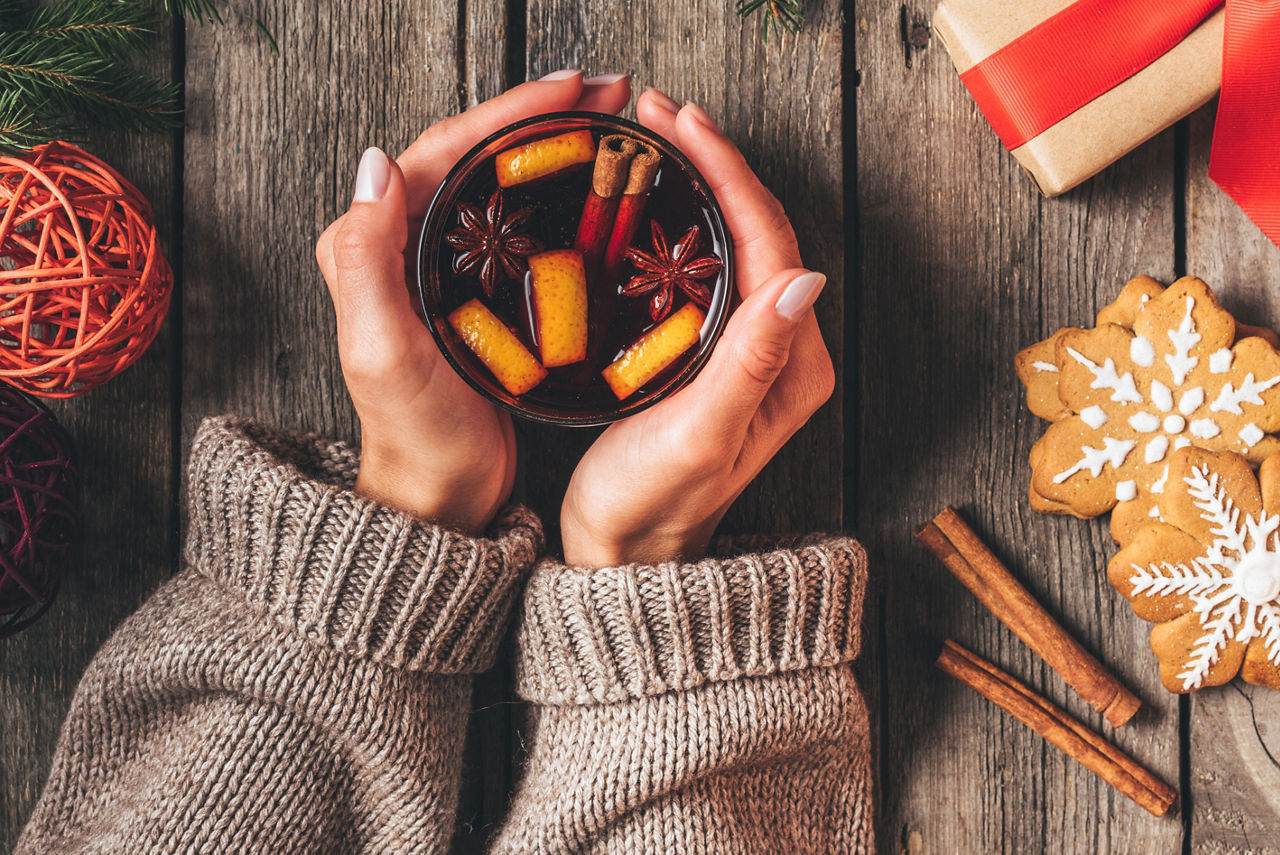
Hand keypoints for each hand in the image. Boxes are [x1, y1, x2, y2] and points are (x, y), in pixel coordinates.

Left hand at [316, 71, 631, 532]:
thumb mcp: (383, 352)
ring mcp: (442, 266)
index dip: (508, 113)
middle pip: (473, 154)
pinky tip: (592, 189)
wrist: (441, 495)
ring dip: (551, 147)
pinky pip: (516, 222)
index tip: (571, 91)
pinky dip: (555, 195)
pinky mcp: (476, 292)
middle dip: (539, 115)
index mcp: (371, 242)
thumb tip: (377, 163)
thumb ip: (365, 261)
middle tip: (608, 94)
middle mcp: (400, 244)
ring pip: (498, 182)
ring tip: (611, 124)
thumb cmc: (415, 434)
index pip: (443, 150)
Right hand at [560, 89, 834, 566]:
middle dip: (718, 165)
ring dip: (705, 185)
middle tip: (663, 114)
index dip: (730, 175)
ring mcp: (754, 354)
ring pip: (740, 245)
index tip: (683, 126)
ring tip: (662, 138)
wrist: (627, 554)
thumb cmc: (652, 502)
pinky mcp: (720, 357)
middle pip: (762, 234)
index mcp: (793, 365)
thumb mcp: (701, 433)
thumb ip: (752, 360)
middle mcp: (785, 353)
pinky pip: (714, 270)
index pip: (771, 245)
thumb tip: (803, 278)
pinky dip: (690, 223)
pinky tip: (660, 200)